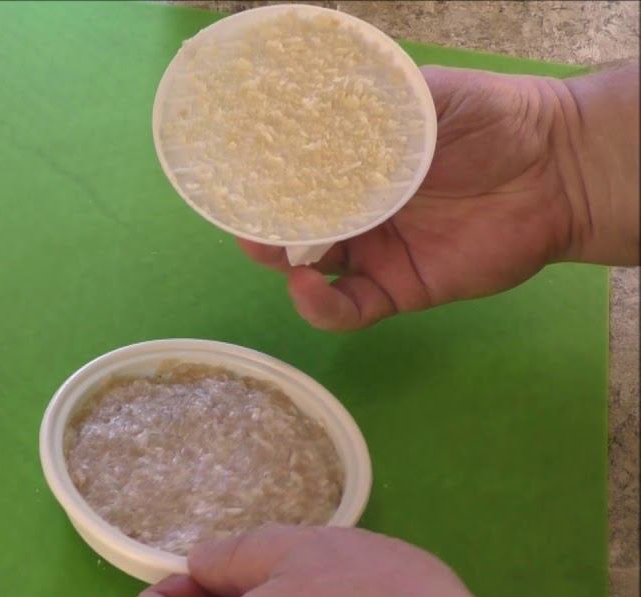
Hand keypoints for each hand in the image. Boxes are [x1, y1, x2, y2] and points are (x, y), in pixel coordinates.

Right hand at [240, 65, 636, 330]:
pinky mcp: (396, 289)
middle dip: (263, 228)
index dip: (263, 184)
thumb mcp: (421, 94)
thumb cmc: (491, 118)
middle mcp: (356, 211)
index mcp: (353, 165)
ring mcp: (374, 252)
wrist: (555, 165)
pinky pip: (347, 309)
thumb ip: (370, 102)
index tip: (235, 181)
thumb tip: (306, 102)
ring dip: (282, 264)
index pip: (293, 179)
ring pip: (309, 270)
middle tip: (245, 222)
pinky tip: (308, 286)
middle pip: (292, 228)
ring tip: (273, 251)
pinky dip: (319, 307)